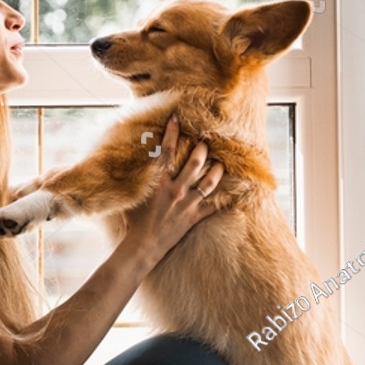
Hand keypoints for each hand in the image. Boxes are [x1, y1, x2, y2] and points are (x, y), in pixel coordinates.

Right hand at [121, 115, 224, 264]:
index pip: (167, 151)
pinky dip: (223, 200)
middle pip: (195, 163)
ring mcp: (187, 204)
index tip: (177, 118)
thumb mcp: (133, 194)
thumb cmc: (134, 220)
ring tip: (221, 163)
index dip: (172, 132)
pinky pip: (213, 206)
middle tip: (206, 142)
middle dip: (203, 149)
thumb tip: (132, 161)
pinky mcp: (194, 217)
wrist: (143, 246)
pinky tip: (232, 193)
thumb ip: (137, 177)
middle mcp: (176, 190)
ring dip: (217, 170)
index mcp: (159, 182)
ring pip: (209, 182)